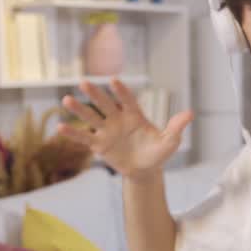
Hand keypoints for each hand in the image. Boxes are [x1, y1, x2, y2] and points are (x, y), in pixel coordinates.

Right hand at [56, 79, 192, 180]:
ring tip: (66, 99)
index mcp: (135, 115)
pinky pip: (85, 138)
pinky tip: (60, 127)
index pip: (127, 100)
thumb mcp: (170, 142)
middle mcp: (118, 119)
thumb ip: (176, 128)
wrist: (145, 169)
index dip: (121, 92)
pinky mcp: (99, 145)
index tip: (114, 80)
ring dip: (79, 109)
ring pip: (91, 117)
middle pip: (105, 104)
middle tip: (83, 82)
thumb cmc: (157, 152)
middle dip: (95, 94)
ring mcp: (107, 131)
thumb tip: (190, 114)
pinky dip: (73, 133)